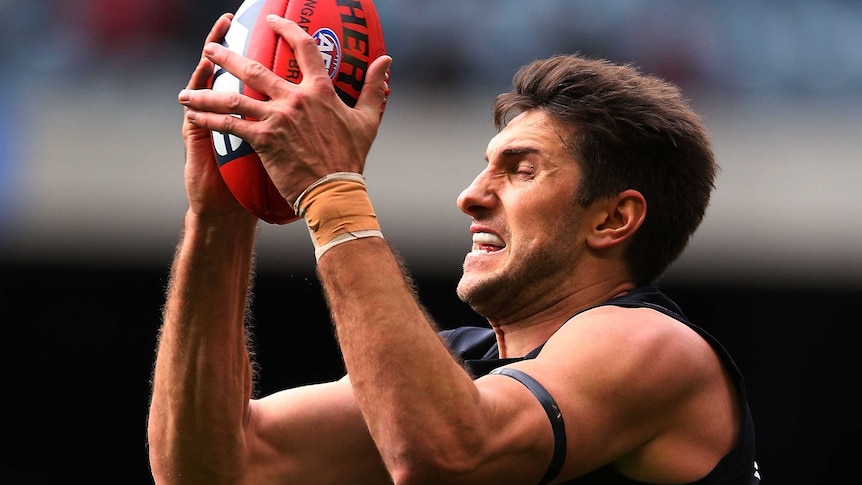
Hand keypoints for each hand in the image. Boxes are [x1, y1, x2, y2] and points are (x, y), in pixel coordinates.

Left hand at [178, 15, 392, 204]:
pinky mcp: (264, 140)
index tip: (271, 21)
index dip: (286, 29)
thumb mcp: (368, 120)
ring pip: (235, 97)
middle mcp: (295, 99)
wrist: (335, 190)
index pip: (304, 49)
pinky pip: (230, 125)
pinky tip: (193, 115)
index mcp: (320, 91)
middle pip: (255, 68)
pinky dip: (209, 119)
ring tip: (187, 89)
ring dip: (207, 91)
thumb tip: (386, 61)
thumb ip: (374, 88)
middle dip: (228, 56)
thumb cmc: (351, 158)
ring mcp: (277, 119)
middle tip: (210, 48)